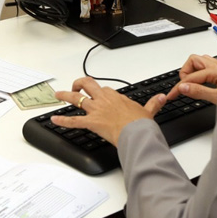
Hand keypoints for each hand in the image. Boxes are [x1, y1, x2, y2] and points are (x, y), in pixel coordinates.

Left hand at [52, 77, 166, 146]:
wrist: (136, 133)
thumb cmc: (140, 124)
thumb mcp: (148, 111)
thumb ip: (153, 103)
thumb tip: (162, 97)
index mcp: (115, 96)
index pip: (104, 89)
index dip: (100, 92)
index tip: (100, 95)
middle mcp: (103, 100)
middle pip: (87, 85)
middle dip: (79, 84)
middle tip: (76, 86)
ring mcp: (95, 110)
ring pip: (76, 99)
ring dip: (65, 96)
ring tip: (58, 95)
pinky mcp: (91, 122)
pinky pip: (73, 121)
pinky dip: (63, 121)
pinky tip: (54, 120)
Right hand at [169, 54, 216, 104]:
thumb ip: (199, 92)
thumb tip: (183, 87)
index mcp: (215, 70)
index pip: (190, 77)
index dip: (178, 87)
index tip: (171, 95)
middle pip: (193, 61)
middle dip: (185, 73)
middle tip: (184, 86)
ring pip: (200, 62)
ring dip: (192, 71)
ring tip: (191, 84)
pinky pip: (206, 67)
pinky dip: (199, 73)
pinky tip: (200, 82)